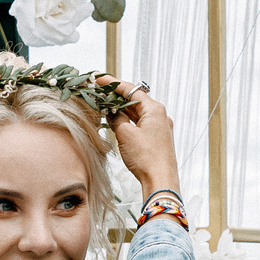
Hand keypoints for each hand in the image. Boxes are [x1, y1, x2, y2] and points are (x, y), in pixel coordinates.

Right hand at [105, 79, 181, 199]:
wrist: (160, 180)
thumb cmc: (146, 157)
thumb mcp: (125, 134)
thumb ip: (116, 119)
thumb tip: (112, 112)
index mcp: (155, 109)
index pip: (131, 90)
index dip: (113, 83)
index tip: (99, 79)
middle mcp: (160, 116)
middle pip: (135, 100)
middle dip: (116, 97)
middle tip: (98, 93)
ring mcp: (160, 128)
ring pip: (137, 113)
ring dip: (121, 110)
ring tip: (104, 107)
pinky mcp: (157, 139)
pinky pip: (140, 125)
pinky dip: (128, 122)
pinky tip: (116, 123)